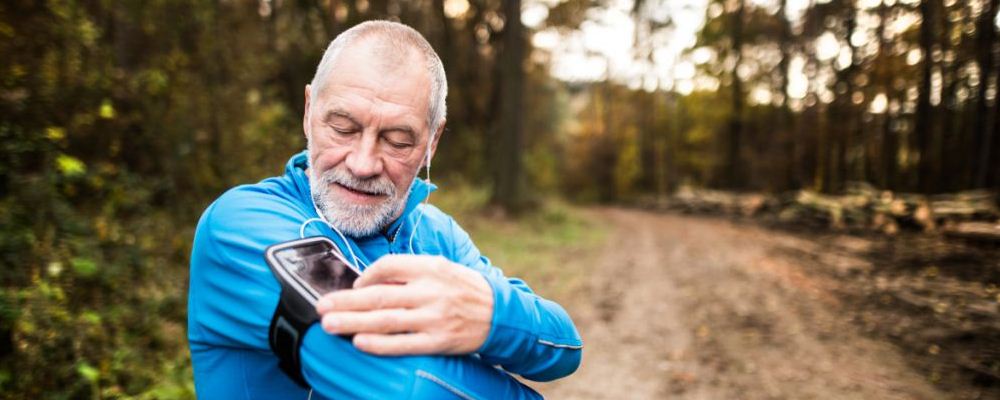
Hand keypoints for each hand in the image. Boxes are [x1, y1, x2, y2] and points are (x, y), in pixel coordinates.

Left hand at [315, 254, 493, 355]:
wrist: (499, 312)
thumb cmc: (463, 289)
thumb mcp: (440, 268)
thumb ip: (409, 272)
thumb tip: (370, 281)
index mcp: (430, 267)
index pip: (389, 266)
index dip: (365, 276)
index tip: (352, 286)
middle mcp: (430, 291)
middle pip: (380, 296)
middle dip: (346, 302)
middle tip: (321, 306)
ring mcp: (434, 317)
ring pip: (386, 320)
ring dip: (354, 322)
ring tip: (330, 325)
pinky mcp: (438, 340)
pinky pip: (403, 343)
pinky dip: (379, 343)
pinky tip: (359, 342)